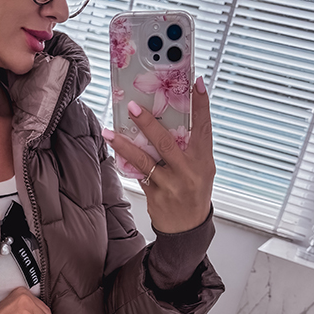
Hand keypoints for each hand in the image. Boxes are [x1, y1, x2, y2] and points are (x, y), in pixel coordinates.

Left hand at [102, 77, 214, 232]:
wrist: (188, 229)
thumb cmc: (194, 193)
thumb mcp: (201, 169)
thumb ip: (189, 148)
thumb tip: (167, 121)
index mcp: (204, 161)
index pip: (204, 128)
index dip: (202, 105)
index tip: (198, 83)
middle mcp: (189, 172)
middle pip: (167, 143)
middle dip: (149, 123)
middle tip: (134, 106)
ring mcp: (171, 185)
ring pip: (145, 160)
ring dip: (125, 145)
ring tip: (109, 132)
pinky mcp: (155, 196)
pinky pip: (138, 175)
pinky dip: (127, 162)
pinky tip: (115, 151)